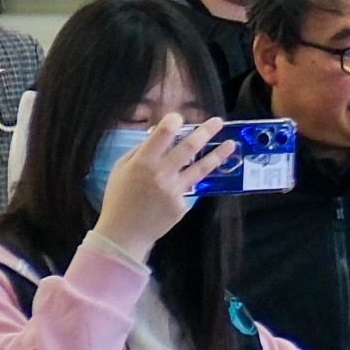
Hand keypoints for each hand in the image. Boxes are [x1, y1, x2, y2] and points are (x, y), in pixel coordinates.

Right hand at [92, 116, 231, 256]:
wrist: (124, 233)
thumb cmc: (119, 198)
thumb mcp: (121, 170)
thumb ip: (140, 151)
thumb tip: (157, 134)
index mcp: (142, 163)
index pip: (161, 136)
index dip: (172, 123)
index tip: (179, 117)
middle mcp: (161, 174)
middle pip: (188, 148)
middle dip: (205, 132)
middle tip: (219, 121)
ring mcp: (175, 190)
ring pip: (201, 168)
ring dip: (218, 154)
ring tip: (231, 144)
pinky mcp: (183, 204)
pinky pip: (188, 188)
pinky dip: (186, 184)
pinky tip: (176, 190)